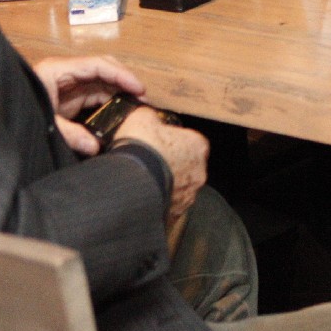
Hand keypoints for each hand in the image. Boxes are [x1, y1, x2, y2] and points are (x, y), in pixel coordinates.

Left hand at [35, 55, 147, 154]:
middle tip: (142, 99)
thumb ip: (70, 134)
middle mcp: (66, 73)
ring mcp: (68, 86)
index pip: (97, 64)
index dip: (121, 74)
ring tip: (135, 108)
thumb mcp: (45, 123)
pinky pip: (94, 97)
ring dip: (119, 94)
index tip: (138, 88)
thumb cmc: (18, 111)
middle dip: (124, 82)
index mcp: (58, 70)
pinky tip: (120, 114)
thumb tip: (95, 147)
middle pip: (103, 70)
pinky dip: (108, 104)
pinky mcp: (69, 99)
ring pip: (101, 83)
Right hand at [110, 106, 209, 231]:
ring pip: (178, 188)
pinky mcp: (175, 215)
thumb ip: (149, 115)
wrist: (131, 183)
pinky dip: (158, 202)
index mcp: (198, 146)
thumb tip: (146, 115)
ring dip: (165, 184)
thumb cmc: (142, 148)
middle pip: (186, 165)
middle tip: (150, 161)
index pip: (190, 140)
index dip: (173, 140)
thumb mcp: (142, 118)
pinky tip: (143, 196)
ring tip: (144, 180)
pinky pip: (168, 206)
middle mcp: (199, 173)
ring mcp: (188, 196)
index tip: (159, 142)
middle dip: (170, 164)